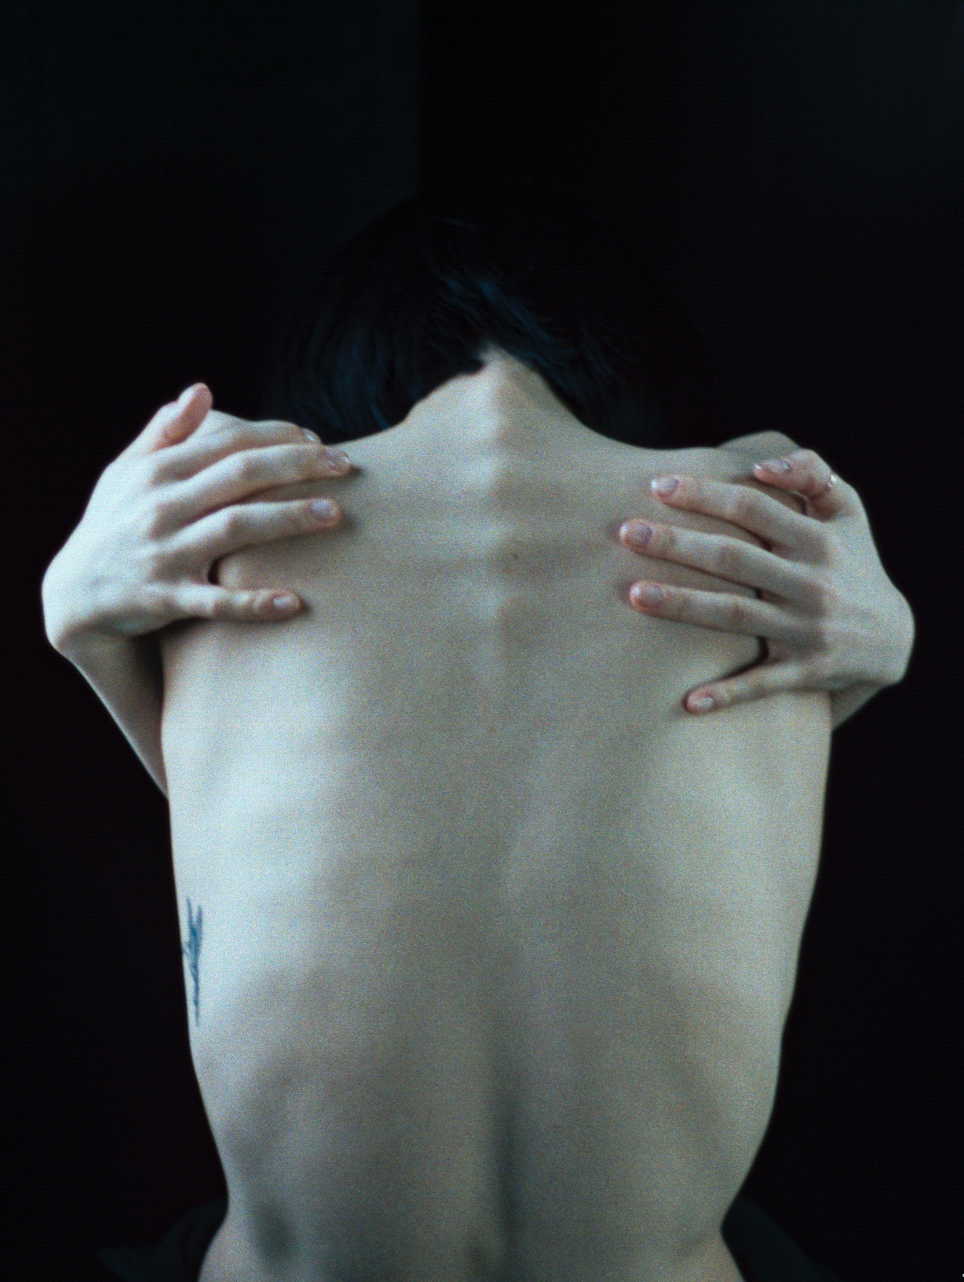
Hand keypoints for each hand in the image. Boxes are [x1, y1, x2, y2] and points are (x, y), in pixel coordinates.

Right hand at [42, 383, 354, 646]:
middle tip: (347, 467)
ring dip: (288, 519)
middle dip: (297, 466)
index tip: (320, 443)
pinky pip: (215, 603)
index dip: (279, 437)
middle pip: (240, 475)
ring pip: (234, 529)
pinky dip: (254, 603)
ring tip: (335, 515)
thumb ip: (164, 433)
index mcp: (157, 471)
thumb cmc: (112, 525)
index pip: (229, 441)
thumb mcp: (125, 473)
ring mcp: (164, 553)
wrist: (73, 596)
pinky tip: (294, 603)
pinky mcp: (165, 599)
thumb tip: (202, 390)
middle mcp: (161, 506)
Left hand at [618, 449, 914, 715]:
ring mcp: (806, 629)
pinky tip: (688, 702)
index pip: (752, 508)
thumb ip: (812, 474)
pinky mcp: (804, 671)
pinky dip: (727, 694)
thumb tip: (763, 467)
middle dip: (678, 544)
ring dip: (683, 606)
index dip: (705, 494)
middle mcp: (811, 583)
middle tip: (626, 531)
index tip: (656, 486)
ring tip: (633, 595)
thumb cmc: (854, 562)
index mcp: (817, 540)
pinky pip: (761, 684)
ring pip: (736, 616)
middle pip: (734, 559)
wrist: (893, 639)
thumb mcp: (848, 512)